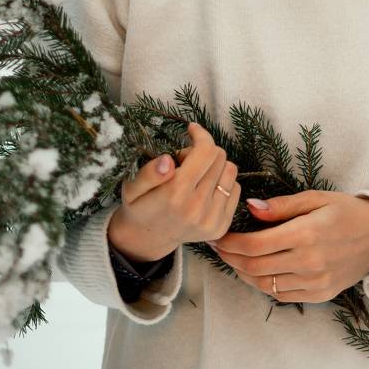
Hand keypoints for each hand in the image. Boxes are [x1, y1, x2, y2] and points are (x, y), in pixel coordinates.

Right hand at [108, 122, 240, 260]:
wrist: (147, 238)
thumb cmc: (140, 205)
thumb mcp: (132, 187)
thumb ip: (149, 173)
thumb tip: (167, 161)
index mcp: (175, 194)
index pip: (206, 151)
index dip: (201, 135)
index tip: (191, 130)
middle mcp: (197, 208)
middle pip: (220, 157)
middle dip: (203, 151)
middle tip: (185, 161)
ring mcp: (211, 220)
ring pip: (231, 170)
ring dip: (215, 166)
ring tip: (196, 175)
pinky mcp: (222, 226)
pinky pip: (236, 189)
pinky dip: (222, 182)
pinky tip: (205, 188)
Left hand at [210, 190, 368, 303]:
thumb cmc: (347, 211)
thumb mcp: (316, 198)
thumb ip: (282, 206)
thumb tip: (251, 209)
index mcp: (306, 234)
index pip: (255, 244)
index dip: (231, 242)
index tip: (219, 236)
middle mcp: (309, 262)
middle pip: (255, 266)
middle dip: (231, 258)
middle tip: (219, 247)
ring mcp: (315, 282)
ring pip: (265, 285)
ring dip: (243, 274)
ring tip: (233, 260)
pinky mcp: (320, 294)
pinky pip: (282, 295)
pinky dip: (264, 285)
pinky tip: (256, 272)